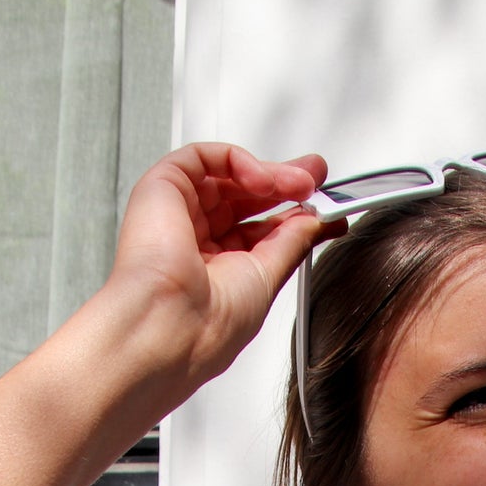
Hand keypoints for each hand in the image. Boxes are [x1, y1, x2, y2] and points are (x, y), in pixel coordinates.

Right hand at [107, 141, 329, 391]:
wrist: (174, 327)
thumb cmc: (209, 324)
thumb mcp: (268, 278)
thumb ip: (294, 242)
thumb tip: (321, 220)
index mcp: (217, 270)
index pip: (258, 229)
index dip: (290, 212)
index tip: (324, 206)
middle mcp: (195, 242)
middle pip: (243, 197)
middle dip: (284, 183)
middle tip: (315, 178)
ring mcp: (177, 214)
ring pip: (226, 175)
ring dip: (268, 174)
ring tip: (299, 183)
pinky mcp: (161, 189)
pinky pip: (202, 158)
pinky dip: (237, 161)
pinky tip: (263, 180)